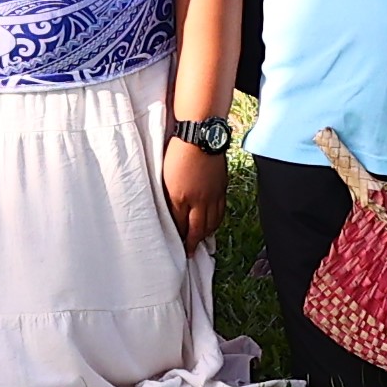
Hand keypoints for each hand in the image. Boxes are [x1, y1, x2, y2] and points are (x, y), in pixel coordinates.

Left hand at [160, 131, 228, 247]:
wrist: (200, 134)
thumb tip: (172, 215)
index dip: (180, 239)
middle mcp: (199, 200)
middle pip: (198, 229)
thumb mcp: (165, 179)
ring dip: (206, 234)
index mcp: (181, 198)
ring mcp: (213, 194)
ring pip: (212, 222)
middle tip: (190, 251)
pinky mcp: (222, 187)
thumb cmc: (177, 152)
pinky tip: (213, 222)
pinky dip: (217, 221)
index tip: (179, 248)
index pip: (181, 227)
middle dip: (194, 243)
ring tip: (201, 240)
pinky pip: (221, 211)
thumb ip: (169, 199)